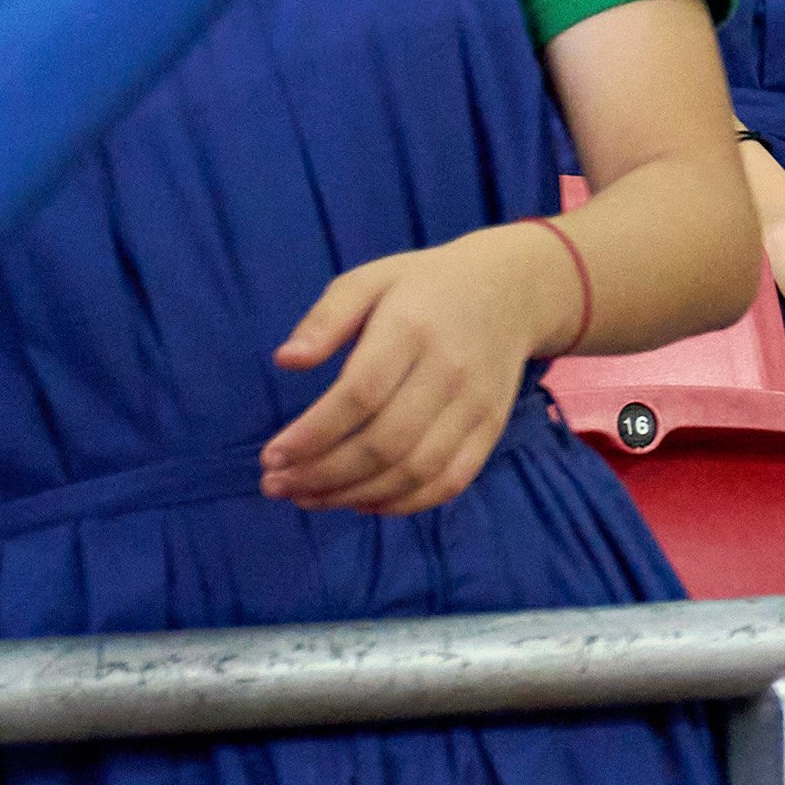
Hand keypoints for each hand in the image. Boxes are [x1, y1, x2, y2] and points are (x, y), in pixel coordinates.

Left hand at [255, 232, 559, 514]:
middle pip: (386, 443)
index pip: (360, 396)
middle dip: (324, 474)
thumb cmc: (424, 286)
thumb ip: (326, 318)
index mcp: (412, 330)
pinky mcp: (491, 429)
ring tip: (308, 498)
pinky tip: (362, 502)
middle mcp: (450, 372)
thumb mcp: (369, 280)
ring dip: (355, 494)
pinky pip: (450, 481)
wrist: (513, 290)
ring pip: (416, 470)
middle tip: (278, 485)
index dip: (313, 435)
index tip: (271, 456)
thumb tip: (286, 361)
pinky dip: (405, 503)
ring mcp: (476, 406)